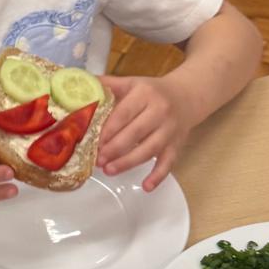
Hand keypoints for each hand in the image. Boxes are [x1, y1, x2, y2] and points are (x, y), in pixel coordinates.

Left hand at [98, 74, 193, 190]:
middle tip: (98, 160)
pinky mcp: (177, 144)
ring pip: (149, 149)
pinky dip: (158, 176)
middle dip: (114, 149)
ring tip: (109, 171)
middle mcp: (160, 111)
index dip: (108, 130)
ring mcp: (170, 130)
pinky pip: (169, 162)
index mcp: (145, 94)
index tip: (94, 142)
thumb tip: (81, 84)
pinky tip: (146, 187)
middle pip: (135, 133)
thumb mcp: (131, 82)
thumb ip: (107, 85)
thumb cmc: (152, 91)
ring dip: (128, 162)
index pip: (124, 114)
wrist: (187, 95)